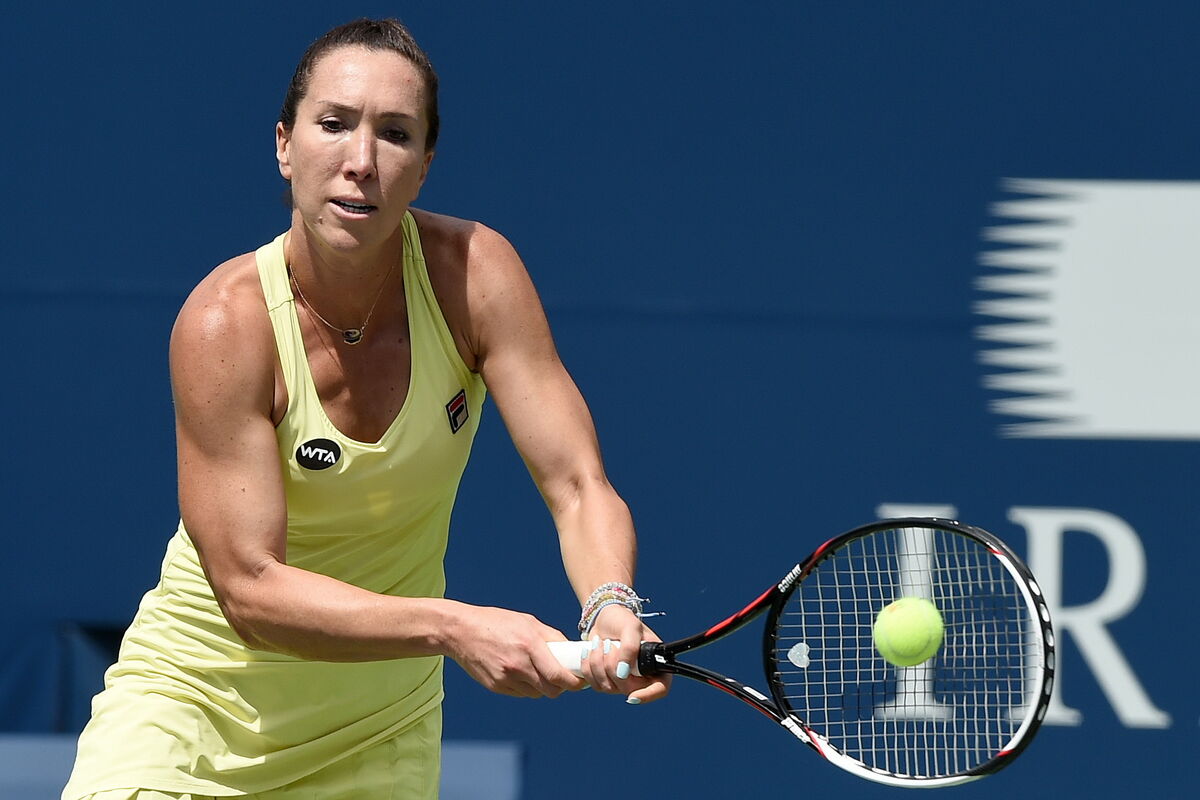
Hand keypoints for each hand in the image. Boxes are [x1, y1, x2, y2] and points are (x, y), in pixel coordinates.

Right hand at [446, 604, 586, 698]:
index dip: (574, 683)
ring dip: (543, 687)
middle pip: (550, 690)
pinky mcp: (495, 686)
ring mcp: (505, 678)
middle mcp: (518, 664)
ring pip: (536, 694)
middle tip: (562, 677)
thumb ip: (552, 637)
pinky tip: (520, 671)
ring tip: (537, 670)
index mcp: (530, 645)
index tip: (581, 681)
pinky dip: (526, 687)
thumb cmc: (498, 622)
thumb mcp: (528, 622)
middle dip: (560, 686)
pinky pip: (520, 693)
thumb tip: (572, 652)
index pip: (559, 675)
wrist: (461, 631)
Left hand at [578, 605, 670, 703]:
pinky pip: (596, 684)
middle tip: (609, 645)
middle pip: (628, 689)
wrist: (603, 619)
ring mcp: (623, 680)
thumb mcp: (630, 627)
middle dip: (612, 666)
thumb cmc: (622, 620)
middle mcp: (642, 676)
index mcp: (656, 663)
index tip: (632, 696)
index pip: (660, 688)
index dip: (648, 696)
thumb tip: (622, 673)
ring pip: (609, 688)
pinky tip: (589, 651)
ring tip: (599, 643)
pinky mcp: (607, 680)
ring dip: (598, 664)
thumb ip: (630, 648)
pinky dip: (589, 667)